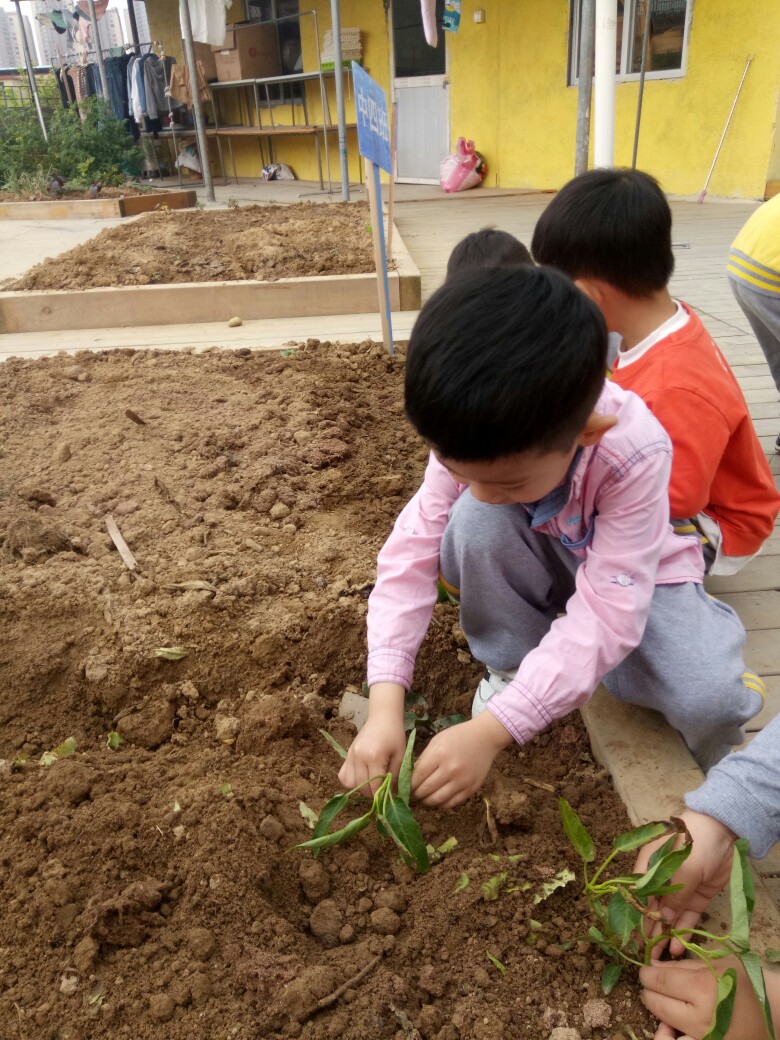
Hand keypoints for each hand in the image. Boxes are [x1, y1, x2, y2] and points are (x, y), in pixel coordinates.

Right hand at [338, 683, 405, 796]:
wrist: (383, 717)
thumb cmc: (395, 736)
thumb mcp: (401, 756)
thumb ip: (395, 776)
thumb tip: (389, 795)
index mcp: (374, 757)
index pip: (374, 786)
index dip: (381, 796)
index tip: (388, 799)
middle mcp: (359, 756)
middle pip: (361, 787)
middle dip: (372, 793)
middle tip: (382, 791)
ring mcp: (351, 755)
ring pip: (349, 783)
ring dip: (360, 788)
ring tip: (371, 783)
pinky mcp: (347, 754)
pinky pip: (343, 775)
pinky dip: (351, 780)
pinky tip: (362, 777)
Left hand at [411, 712, 512, 808]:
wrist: (485, 737)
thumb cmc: (457, 736)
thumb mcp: (436, 742)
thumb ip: (423, 759)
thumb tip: (409, 778)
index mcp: (439, 754)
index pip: (416, 777)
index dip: (407, 786)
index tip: (403, 789)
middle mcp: (450, 769)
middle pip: (425, 791)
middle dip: (414, 796)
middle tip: (410, 797)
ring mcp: (462, 781)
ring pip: (437, 800)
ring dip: (426, 802)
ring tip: (422, 799)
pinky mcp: (471, 788)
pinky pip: (452, 803)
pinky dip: (441, 804)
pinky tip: (437, 800)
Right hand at [633, 809, 735, 956]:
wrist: (723, 832)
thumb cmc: (692, 842)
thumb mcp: (679, 868)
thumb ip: (671, 897)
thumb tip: (663, 922)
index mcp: (647, 868)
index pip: (636, 897)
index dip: (633, 917)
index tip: (629, 938)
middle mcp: (660, 881)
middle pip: (652, 910)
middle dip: (648, 932)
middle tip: (645, 956)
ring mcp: (680, 890)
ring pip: (670, 918)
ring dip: (665, 937)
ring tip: (661, 959)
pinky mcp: (697, 897)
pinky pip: (687, 918)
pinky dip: (683, 932)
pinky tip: (678, 948)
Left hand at [640, 956, 779, 1039]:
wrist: (775, 1010)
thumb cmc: (746, 979)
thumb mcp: (715, 963)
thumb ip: (682, 966)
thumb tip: (653, 966)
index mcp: (702, 988)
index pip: (658, 980)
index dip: (646, 974)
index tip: (646, 971)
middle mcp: (700, 1017)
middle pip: (656, 1004)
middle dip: (649, 991)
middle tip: (654, 984)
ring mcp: (705, 1038)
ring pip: (663, 1027)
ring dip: (659, 1014)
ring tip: (666, 1005)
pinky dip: (671, 1036)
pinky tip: (675, 1028)